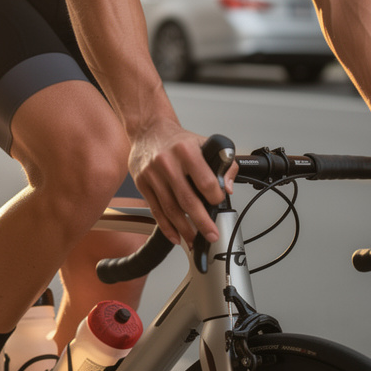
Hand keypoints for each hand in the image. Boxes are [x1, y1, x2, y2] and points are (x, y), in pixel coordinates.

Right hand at [128, 121, 236, 246]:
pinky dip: (166, 227)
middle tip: (211, 234)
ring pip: (170, 209)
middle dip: (202, 222)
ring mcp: (152, 174)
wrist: (149, 130)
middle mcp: (167, 162)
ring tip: (195, 240)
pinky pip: (156, 210)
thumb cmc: (178, 140)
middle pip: (187, 199)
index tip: (219, 202)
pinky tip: (176, 235)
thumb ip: (224, 164)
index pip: (205, 180)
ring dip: (184, 229)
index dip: (215, 196)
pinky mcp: (142, 183)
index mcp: (186, 150)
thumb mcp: (204, 143)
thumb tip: (228, 188)